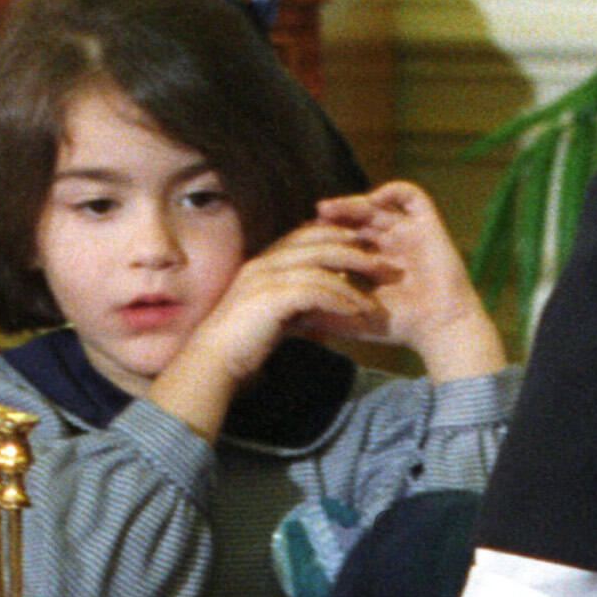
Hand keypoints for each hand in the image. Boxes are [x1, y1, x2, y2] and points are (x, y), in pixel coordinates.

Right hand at [149, 219, 388, 426]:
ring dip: (351, 280)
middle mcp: (265, 262)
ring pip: (320, 266)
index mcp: (264, 261)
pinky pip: (315, 290)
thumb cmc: (244, 342)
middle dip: (353, 250)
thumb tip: (329, 304)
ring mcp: (267, 277)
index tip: (364, 248)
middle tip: (381, 264)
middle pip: (318, 242)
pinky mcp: (272, 297)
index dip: (336, 237)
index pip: (305, 235)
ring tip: (374, 296)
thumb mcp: (276, 314)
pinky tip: (355, 311)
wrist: (215, 360)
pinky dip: (339, 299)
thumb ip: (299, 303)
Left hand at [315, 183, 506, 376]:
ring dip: (352, 204)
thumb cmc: (400, 328)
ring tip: (328, 209)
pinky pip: (412, 196)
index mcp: (375, 264)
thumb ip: (325, 312)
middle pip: (358, 220)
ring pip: (377, 206)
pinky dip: (391, 191)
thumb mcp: (353, 317)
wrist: (440, 329)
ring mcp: (409, 233)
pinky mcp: (428, 226)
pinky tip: (371, 200)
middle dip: (335, 217)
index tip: (303, 239)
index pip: (345, 239)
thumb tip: (289, 317)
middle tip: (313, 218)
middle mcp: (391, 245)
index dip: (325, 235)